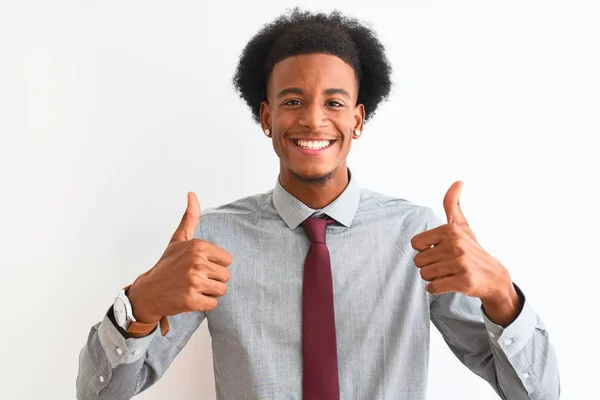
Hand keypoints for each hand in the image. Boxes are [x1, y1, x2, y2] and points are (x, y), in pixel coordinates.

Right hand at [128, 192, 232, 322]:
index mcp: (198, 246)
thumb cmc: (167, 265)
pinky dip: (204, 304)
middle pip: (226, 276)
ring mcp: (193, 281)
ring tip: (193, 288)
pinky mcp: (191, 300)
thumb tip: (192, 193)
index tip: (199, 266)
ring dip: (209, 292)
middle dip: (213, 280)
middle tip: (195, 279)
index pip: (227, 260)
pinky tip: (190, 298)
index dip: (215, 265)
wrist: (148, 292)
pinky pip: (213, 304)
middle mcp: (196, 262)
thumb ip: (190, 217)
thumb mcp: (179, 239)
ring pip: (221, 290)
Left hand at [410, 181, 516, 305]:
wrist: (494, 277)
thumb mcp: (462, 226)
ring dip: (433, 278)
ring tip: (449, 274)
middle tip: (446, 265)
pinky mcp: (464, 281)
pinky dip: (436, 289)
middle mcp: (455, 244)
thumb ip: (453, 204)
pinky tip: (449, 284)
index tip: (440, 252)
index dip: (424, 251)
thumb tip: (458, 180)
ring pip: (425, 275)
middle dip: (429, 266)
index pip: (415, 244)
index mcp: (450, 230)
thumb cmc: (472, 250)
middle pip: (418, 261)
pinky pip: (433, 288)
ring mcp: (461, 263)